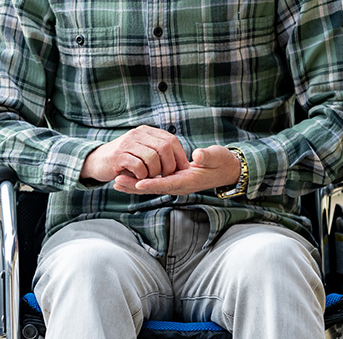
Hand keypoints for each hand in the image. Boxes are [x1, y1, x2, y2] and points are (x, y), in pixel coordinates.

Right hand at [80, 126, 189, 183]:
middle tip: (165, 176)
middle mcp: (137, 134)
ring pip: (152, 158)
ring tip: (150, 177)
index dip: (179, 156)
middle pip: (164, 147)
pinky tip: (139, 178)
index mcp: (146, 131)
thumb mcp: (142, 150)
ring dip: (155, 173)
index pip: (171, 139)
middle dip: (169, 166)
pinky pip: (138, 166)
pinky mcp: (118, 156)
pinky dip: (142, 176)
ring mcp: (127, 144)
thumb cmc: (125, 160)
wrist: (97, 161)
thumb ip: (159, 152)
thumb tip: (183, 164)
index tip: (181, 169)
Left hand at [112, 145, 241, 195]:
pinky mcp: (173, 179)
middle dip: (135, 186)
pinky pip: (154, 181)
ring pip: (151, 186)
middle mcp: (179, 184)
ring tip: (116, 181)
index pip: (168, 183)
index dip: (153, 184)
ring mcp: (175, 183)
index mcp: (189, 180)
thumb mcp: (216, 156)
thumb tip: (197, 156)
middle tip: (117, 181)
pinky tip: (128, 178)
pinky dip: (140, 181)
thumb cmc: (221, 162)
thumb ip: (207, 156)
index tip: (138, 183)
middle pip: (154, 187)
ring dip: (133, 184)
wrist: (227, 169)